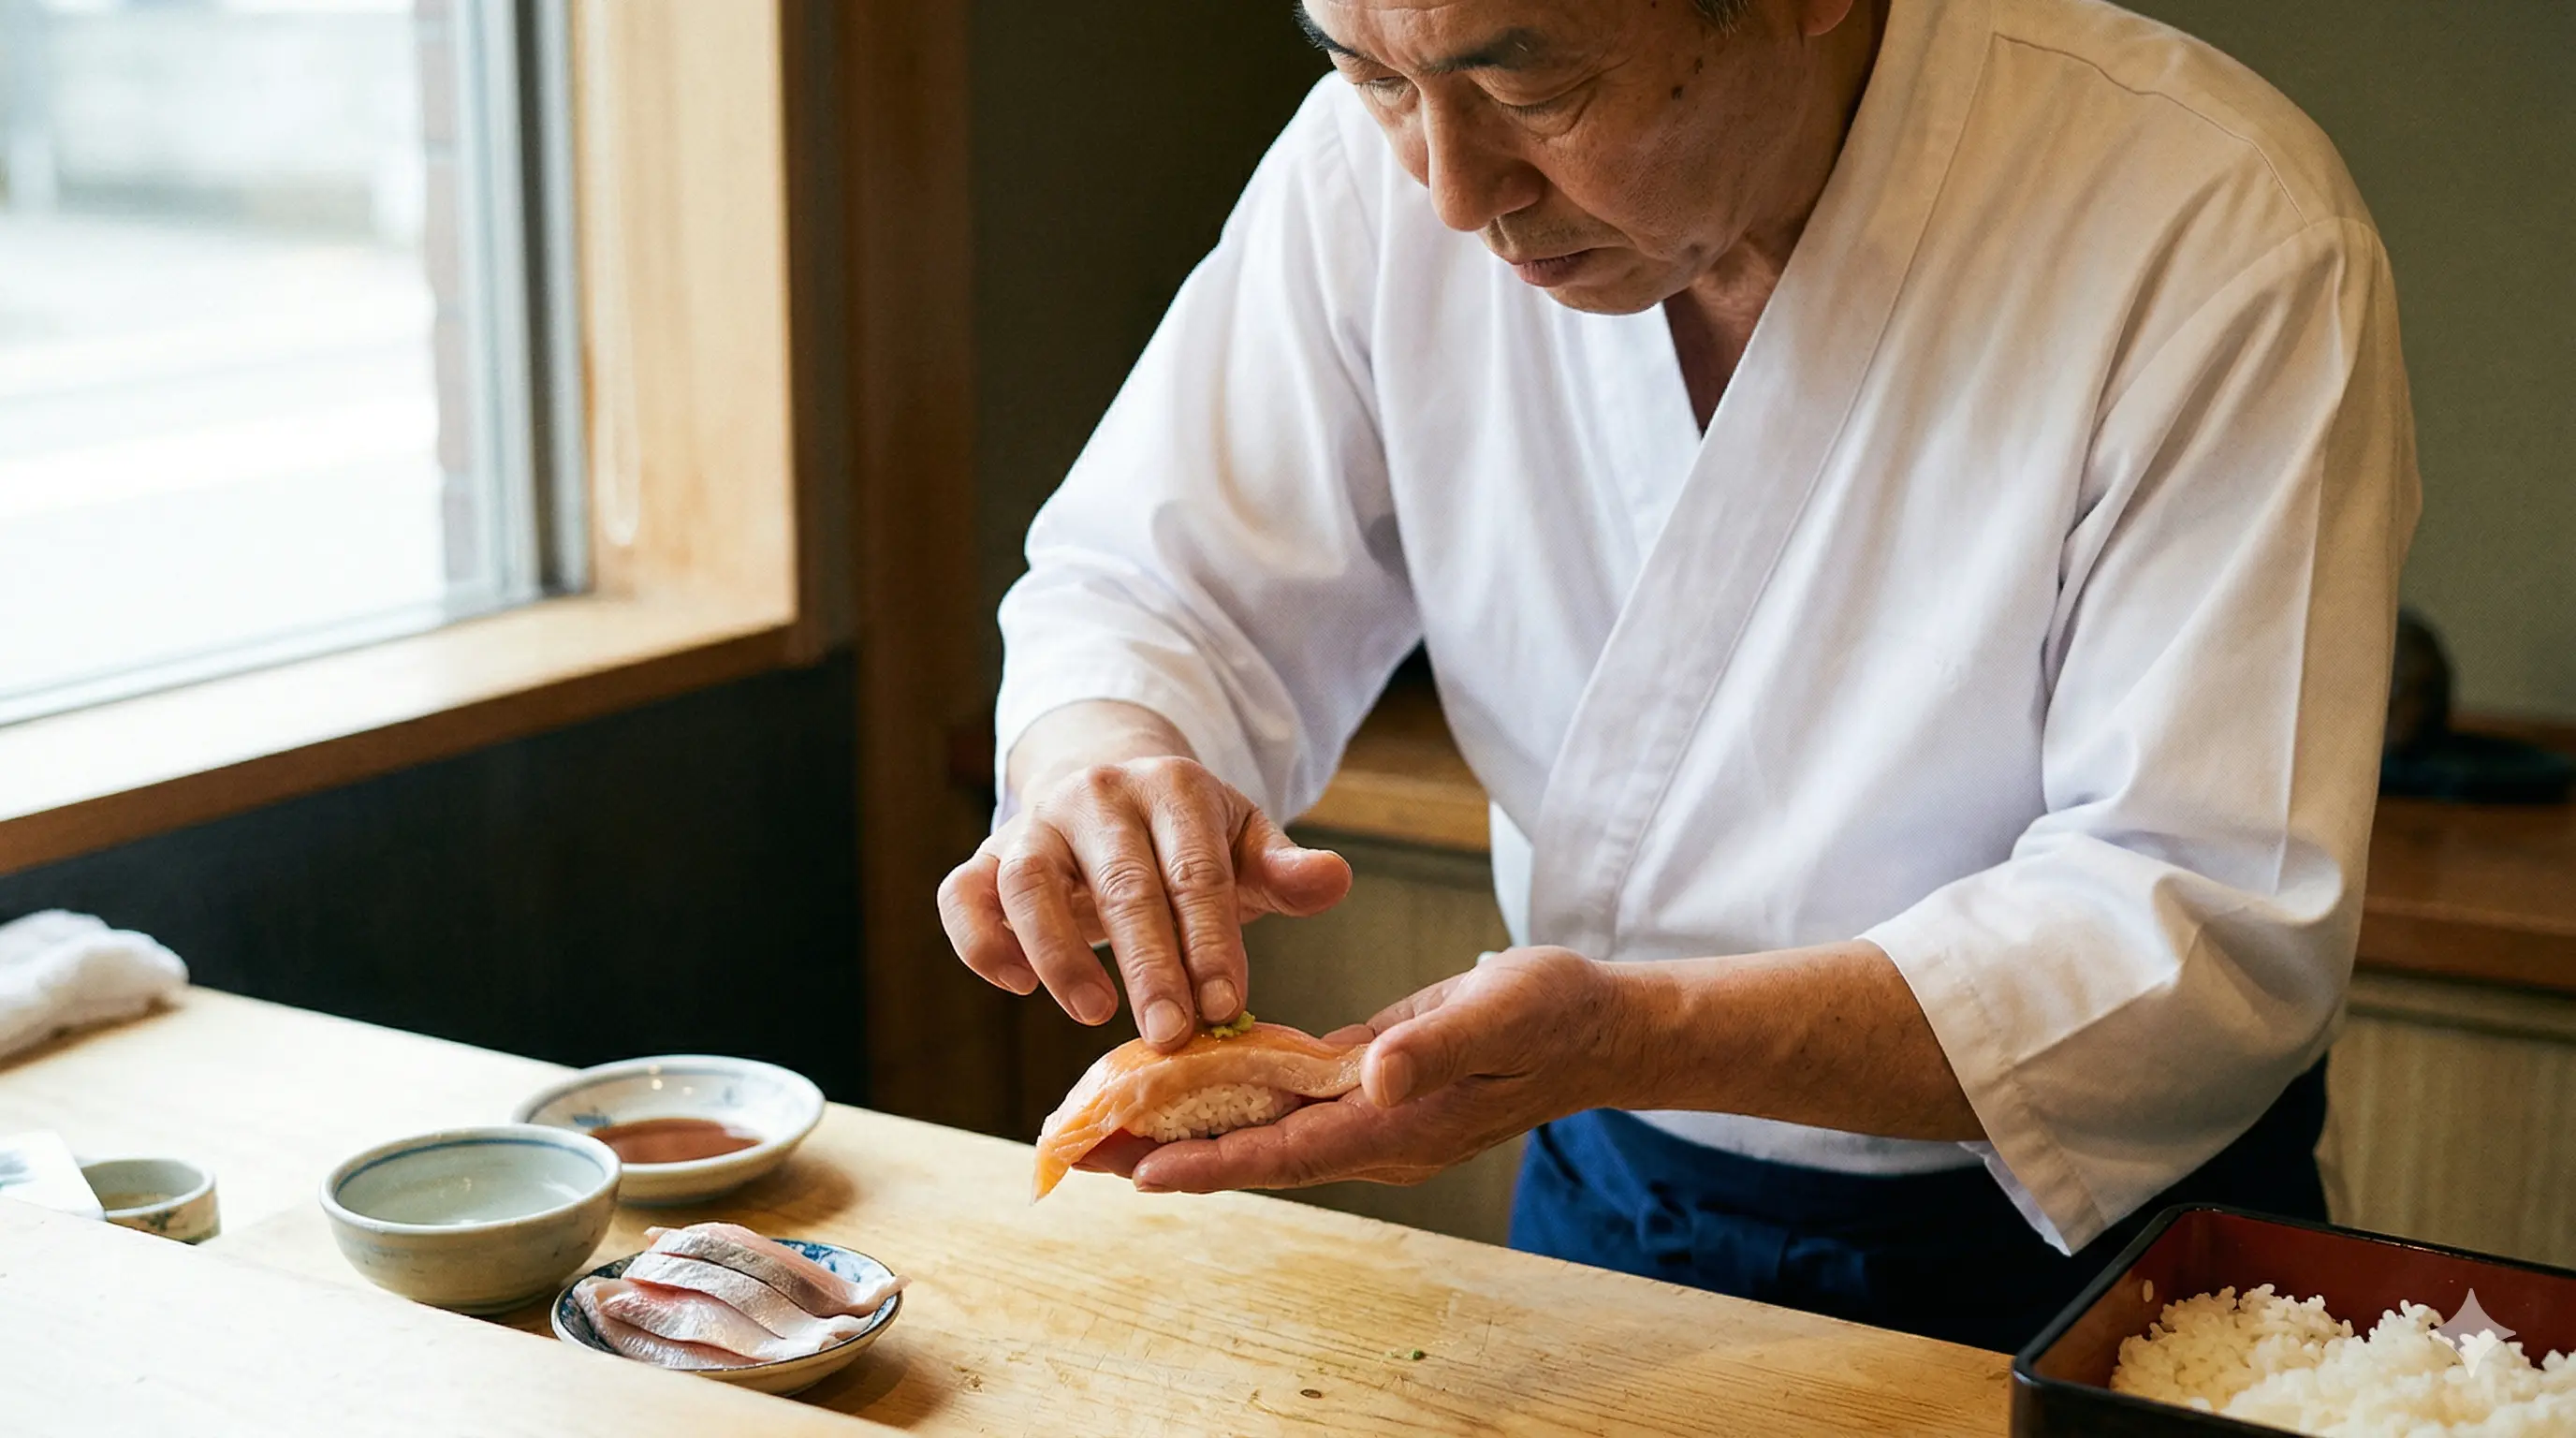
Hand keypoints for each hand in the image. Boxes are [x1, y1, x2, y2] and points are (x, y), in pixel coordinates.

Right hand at [937, 754, 1351, 1049]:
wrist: (1106, 791)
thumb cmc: (1186, 839)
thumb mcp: (1242, 843)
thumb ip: (1284, 868)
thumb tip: (1335, 880)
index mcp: (1172, 787)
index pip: (1195, 870)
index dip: (1211, 942)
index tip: (1228, 1009)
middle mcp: (1097, 796)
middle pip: (1121, 882)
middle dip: (1150, 964)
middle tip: (1172, 1034)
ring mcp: (1033, 824)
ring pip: (1030, 883)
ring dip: (1061, 953)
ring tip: (1095, 1014)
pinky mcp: (984, 858)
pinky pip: (963, 895)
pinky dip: (981, 941)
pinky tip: (1017, 986)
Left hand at [1126, 947, 1635, 1191]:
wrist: (1600, 1024)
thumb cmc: (1556, 1016)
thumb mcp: (1503, 1014)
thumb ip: (1438, 1045)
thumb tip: (1372, 1073)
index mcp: (1398, 1125)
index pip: (1287, 1154)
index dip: (1212, 1163)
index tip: (1140, 1172)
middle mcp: (1374, 1132)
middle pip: (1253, 1153)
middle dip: (1167, 1151)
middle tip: (1080, 1148)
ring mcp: (1370, 1113)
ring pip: (1260, 1128)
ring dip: (1185, 1124)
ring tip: (1104, 1117)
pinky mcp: (1368, 1083)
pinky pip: (1284, 1096)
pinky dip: (1228, 1090)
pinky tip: (1180, 1075)